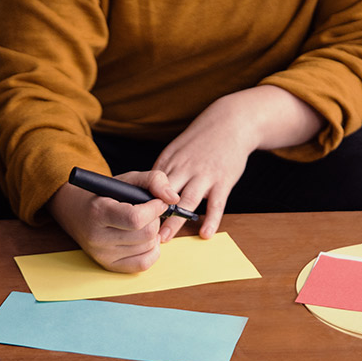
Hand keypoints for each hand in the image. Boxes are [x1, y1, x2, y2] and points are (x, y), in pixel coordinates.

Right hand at [48, 170, 179, 271]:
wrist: (75, 211)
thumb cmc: (104, 194)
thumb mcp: (127, 179)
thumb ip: (154, 180)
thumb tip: (173, 198)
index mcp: (99, 211)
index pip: (136, 218)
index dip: (154, 209)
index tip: (158, 202)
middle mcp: (97, 237)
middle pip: (146, 234)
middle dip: (155, 220)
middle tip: (149, 212)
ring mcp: (102, 254)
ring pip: (148, 248)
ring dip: (153, 234)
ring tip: (143, 224)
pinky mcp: (108, 266)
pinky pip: (143, 264)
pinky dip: (152, 251)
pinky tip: (146, 239)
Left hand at [154, 85, 322, 240]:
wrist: (231, 122)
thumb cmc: (202, 139)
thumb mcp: (177, 150)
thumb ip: (165, 171)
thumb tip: (150, 192)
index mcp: (169, 161)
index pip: (149, 186)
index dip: (139, 204)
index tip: (130, 220)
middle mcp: (184, 168)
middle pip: (163, 195)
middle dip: (151, 215)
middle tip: (140, 234)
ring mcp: (204, 175)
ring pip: (187, 201)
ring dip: (174, 221)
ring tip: (164, 238)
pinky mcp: (223, 180)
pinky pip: (217, 204)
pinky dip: (211, 219)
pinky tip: (205, 233)